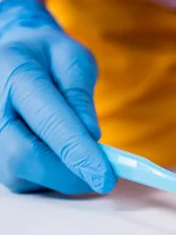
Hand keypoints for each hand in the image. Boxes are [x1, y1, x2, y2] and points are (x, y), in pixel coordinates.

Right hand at [0, 0, 115, 194]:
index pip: (49, 122)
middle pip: (25, 158)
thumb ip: (79, 93)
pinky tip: (60, 154)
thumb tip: (91, 136)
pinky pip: (22, 179)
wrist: (10, 55)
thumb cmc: (47, 56)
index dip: (79, 153)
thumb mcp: (72, 59)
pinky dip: (50, 175)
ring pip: (21, 175)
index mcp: (14, 74)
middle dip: (70, 174)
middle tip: (106, 175)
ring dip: (61, 175)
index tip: (105, 177)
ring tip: (79, 152)